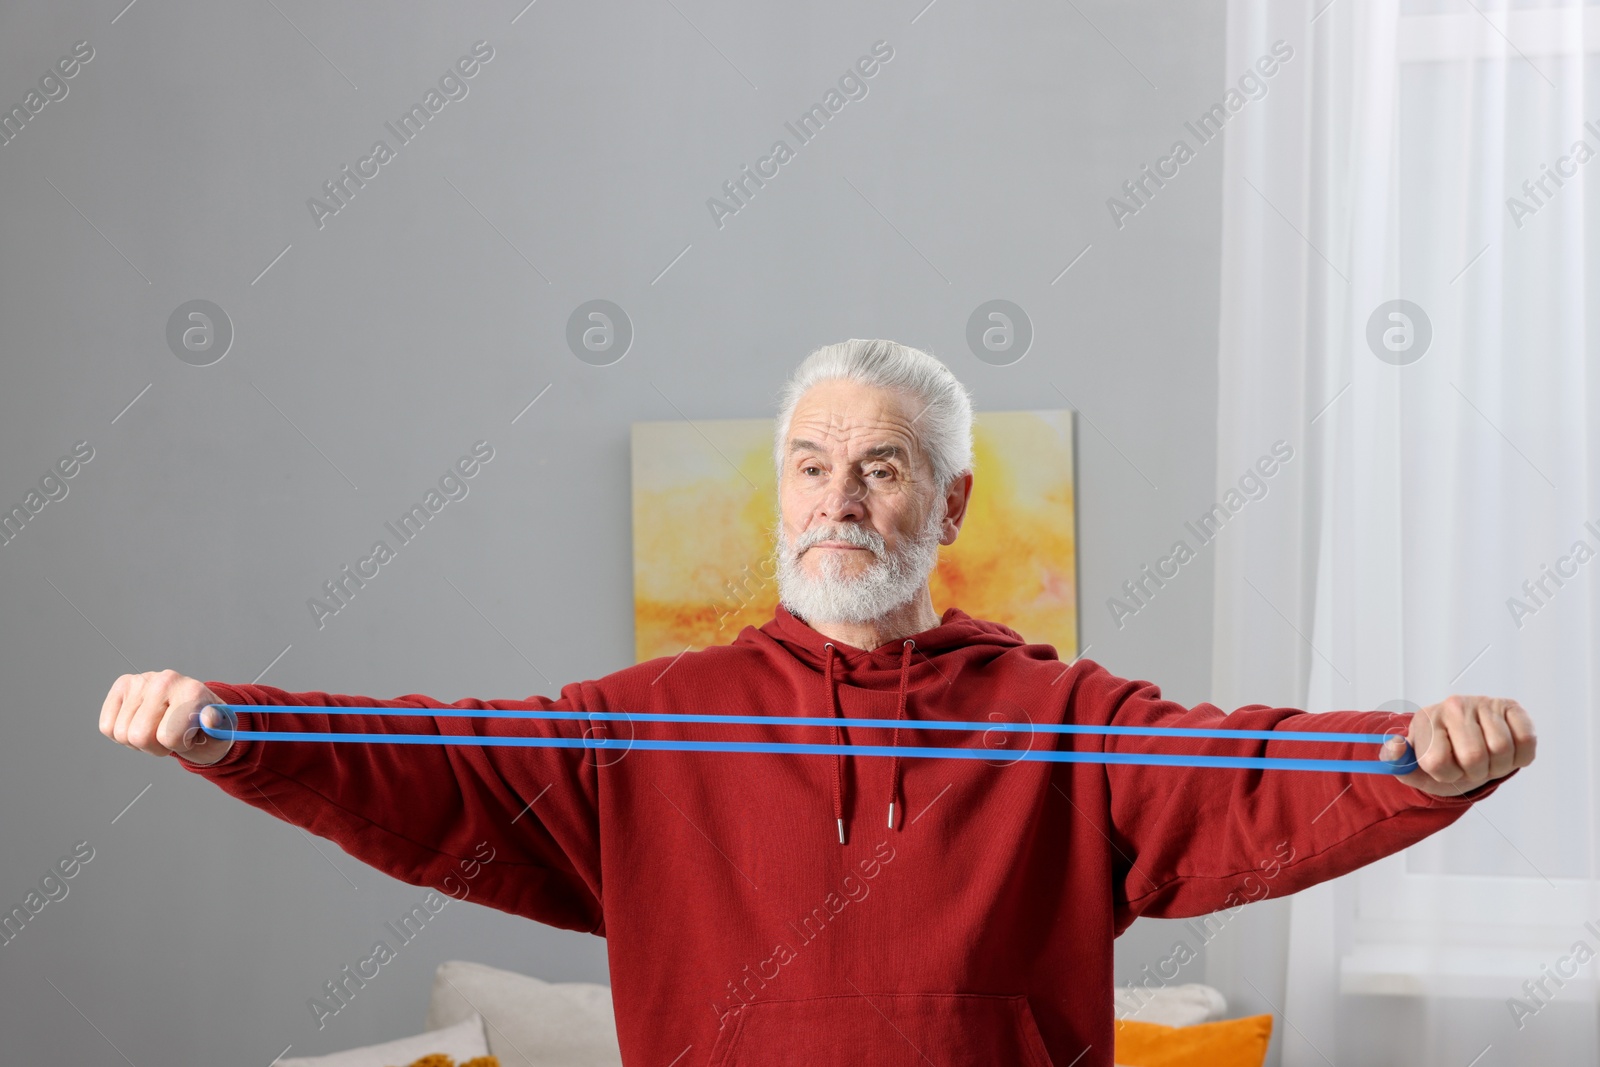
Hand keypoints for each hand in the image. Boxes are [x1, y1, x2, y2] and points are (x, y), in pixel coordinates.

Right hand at [99, 670, 234, 765]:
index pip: (168, 736)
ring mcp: (142, 680)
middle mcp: (166, 680)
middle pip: (139, 736)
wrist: (193, 712)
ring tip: (158, 729)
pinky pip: (107, 726)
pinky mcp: (123, 685)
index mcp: (193, 691)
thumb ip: (218, 729)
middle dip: (155, 746)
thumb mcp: (220, 734)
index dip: (178, 746)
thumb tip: (210, 720)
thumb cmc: (206, 728)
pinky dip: (122, 734)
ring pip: (122, 733)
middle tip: (171, 736)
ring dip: (139, 742)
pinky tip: (141, 723)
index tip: (190, 736)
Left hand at [1378, 695, 1535, 796]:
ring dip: (1498, 767)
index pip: (1437, 761)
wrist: (1466, 744)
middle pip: (1474, 757)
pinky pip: (1527, 740)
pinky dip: (1521, 756)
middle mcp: (1453, 705)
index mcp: (1426, 719)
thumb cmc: (1441, 757)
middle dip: (1475, 773)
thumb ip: (1396, 761)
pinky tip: (1507, 752)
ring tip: (1487, 760)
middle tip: (1471, 767)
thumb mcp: (1414, 767)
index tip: (1447, 769)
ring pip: (1502, 749)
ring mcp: (1483, 703)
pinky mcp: (1511, 706)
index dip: (1447, 775)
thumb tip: (1395, 746)